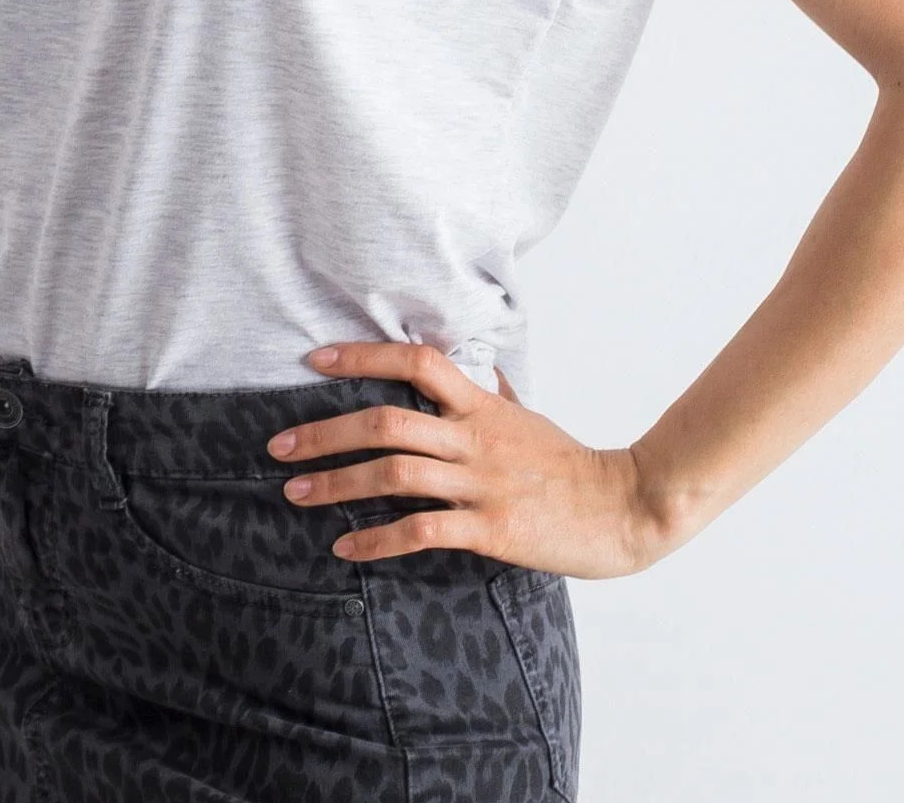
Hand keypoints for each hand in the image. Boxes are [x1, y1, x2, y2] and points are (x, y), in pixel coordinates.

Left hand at [264, 340, 666, 577]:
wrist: (623, 506)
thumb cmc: (572, 464)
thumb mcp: (529, 418)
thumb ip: (495, 398)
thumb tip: (478, 377)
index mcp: (483, 405)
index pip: (417, 363)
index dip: (363, 356)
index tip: (315, 360)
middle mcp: (476, 438)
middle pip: (388, 422)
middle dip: (326, 432)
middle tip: (279, 445)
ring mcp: (482, 484)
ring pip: (396, 474)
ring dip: (337, 483)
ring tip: (296, 494)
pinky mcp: (490, 528)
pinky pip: (422, 531)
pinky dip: (377, 539)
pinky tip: (345, 547)